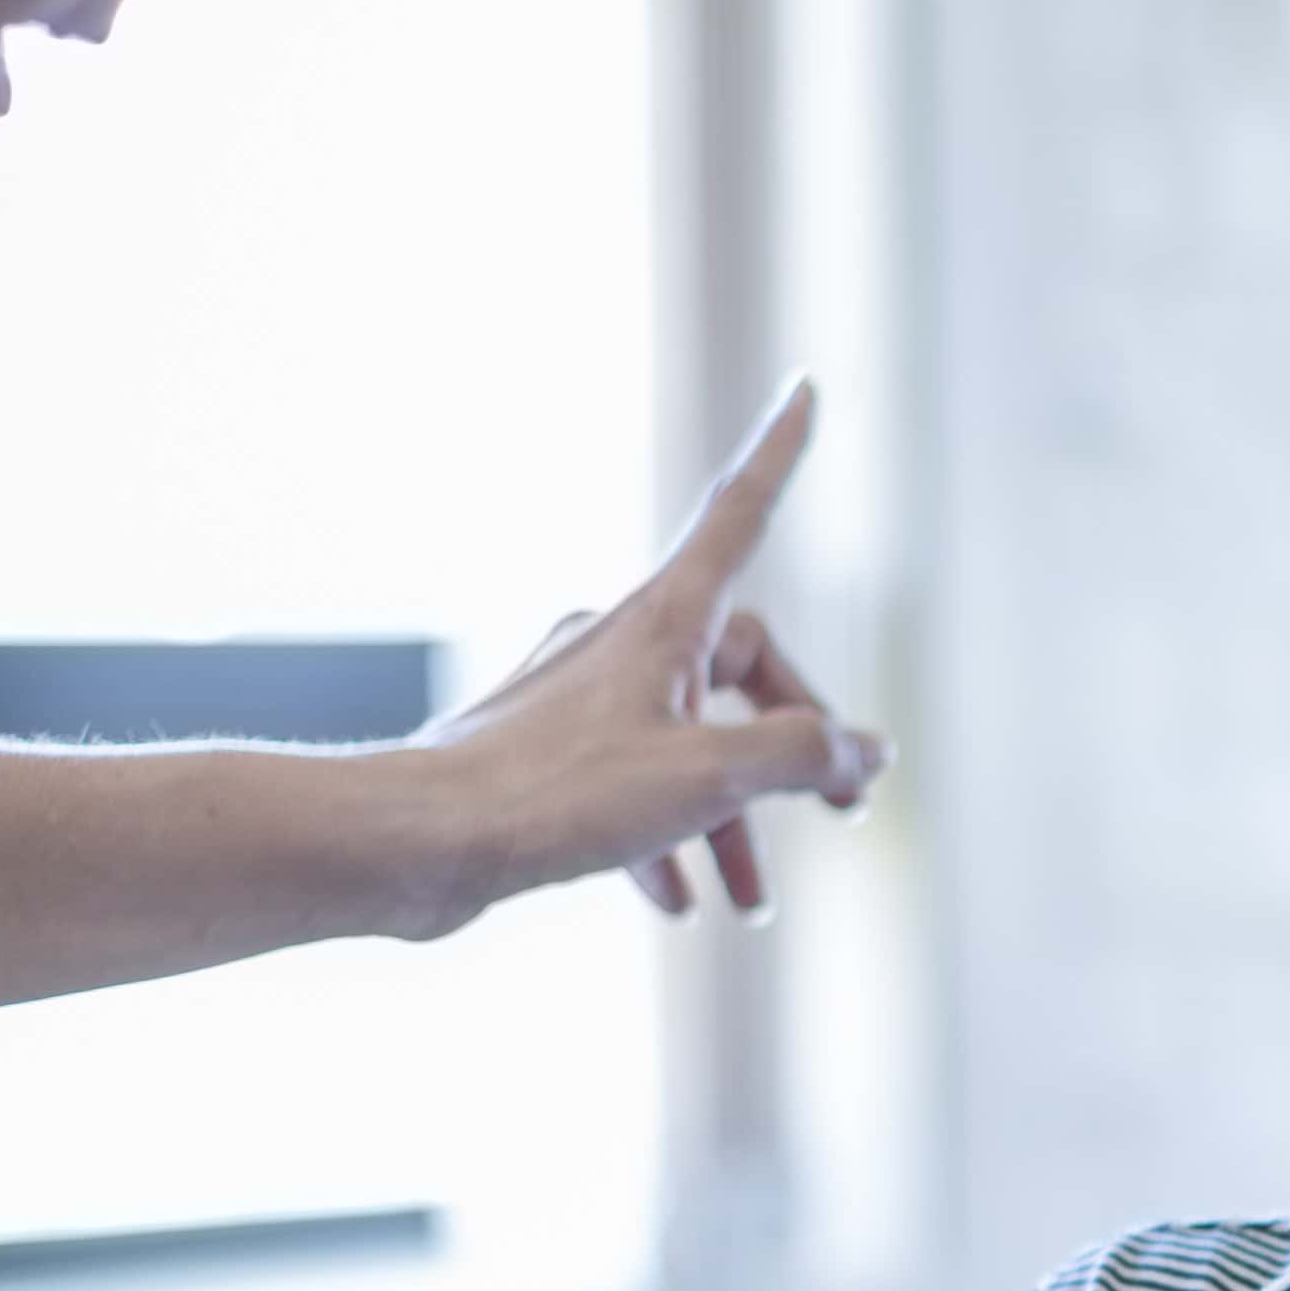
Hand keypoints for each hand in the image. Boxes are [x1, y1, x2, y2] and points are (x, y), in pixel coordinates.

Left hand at [406, 385, 885, 930]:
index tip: (804, 387)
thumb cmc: (556, 796)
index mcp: (664, 623)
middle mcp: (623, 644)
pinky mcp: (549, 755)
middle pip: (744, 672)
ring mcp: (583, 699)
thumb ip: (804, 756)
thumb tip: (870, 751)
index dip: (779, 455)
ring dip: (734, 819)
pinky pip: (634, 783)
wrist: (419, 843)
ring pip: (691, 742)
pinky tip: (682, 903)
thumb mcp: (710, 776)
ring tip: (756, 900)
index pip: (739, 515)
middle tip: (844, 809)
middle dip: (795, 749)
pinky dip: (669, 836)